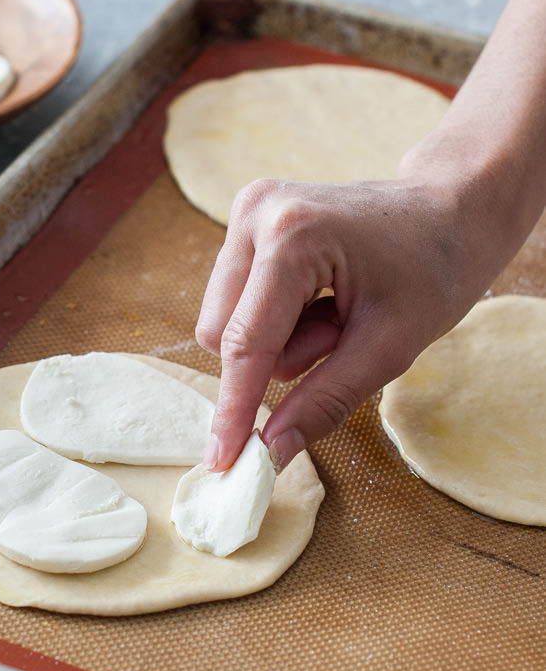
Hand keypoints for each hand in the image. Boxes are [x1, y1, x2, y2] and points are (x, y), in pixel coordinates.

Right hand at [196, 173, 503, 471]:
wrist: (451, 209)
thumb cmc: (434, 270)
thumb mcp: (389, 347)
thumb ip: (324, 401)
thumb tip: (271, 451)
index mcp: (292, 236)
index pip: (246, 343)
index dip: (233, 409)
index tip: (222, 461)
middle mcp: (256, 212)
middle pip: (220, 333)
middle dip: (275, 358)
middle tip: (341, 339)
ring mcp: (248, 209)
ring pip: (224, 321)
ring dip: (278, 340)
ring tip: (338, 316)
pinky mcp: (248, 218)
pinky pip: (237, 300)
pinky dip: (277, 319)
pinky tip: (322, 299)